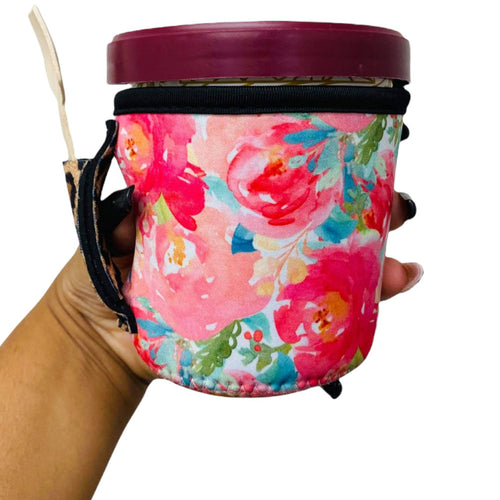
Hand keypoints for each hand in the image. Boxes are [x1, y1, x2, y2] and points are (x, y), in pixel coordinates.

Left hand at [49, 189, 421, 382]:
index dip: (319, 176)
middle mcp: (252, 253)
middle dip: (369, 216)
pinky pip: (313, 324)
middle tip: (400, 208)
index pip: (282, 192)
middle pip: (321, 229)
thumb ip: (133, 202)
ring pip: (329, 276)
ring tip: (404, 267)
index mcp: (226, 220)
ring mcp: (260, 293)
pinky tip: (385, 296)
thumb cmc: (100, 280)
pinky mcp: (261, 331)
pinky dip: (354, 314)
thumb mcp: (115, 226)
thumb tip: (154, 178)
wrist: (95, 344)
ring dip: (375, 267)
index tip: (356, 155)